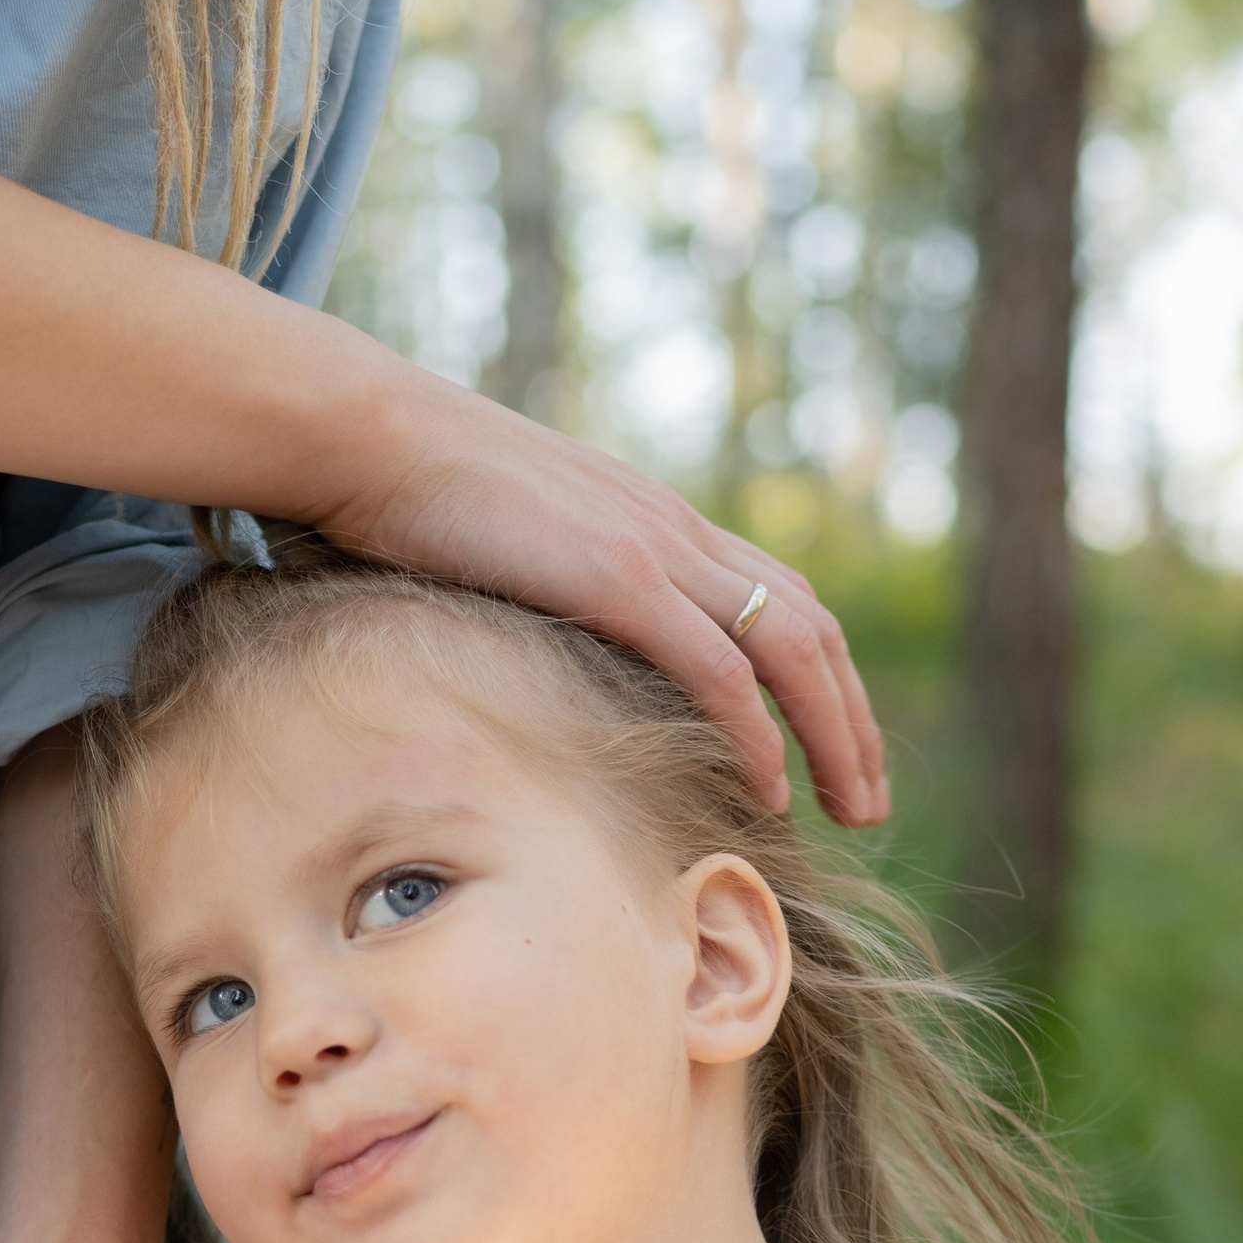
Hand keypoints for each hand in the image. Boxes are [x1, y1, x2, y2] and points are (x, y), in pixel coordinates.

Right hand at [333, 398, 886, 831]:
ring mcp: (654, 551)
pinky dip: (757, 732)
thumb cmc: (413, 490)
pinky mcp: (619, 577)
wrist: (372, 435)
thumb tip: (545, 635)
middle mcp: (676, 531)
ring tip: (852, 807)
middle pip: (808, 628)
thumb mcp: (508, 538)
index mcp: (656, 521)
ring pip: (789, 649)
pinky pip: (717, 668)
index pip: (776, 599)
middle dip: (852, 720)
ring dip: (834, 734)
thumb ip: (551, 578)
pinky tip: (773, 786)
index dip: (821, 676)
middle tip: (869, 802)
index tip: (833, 746)